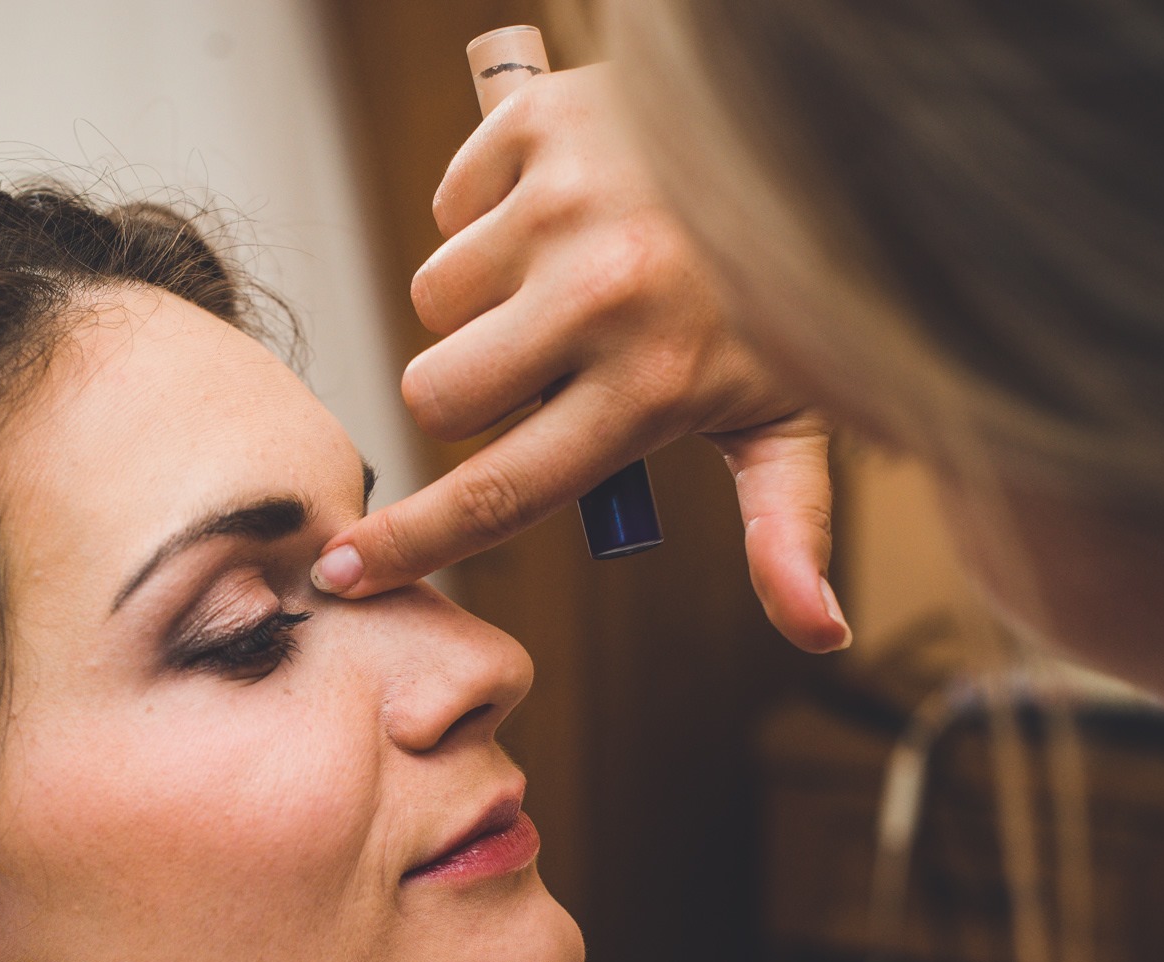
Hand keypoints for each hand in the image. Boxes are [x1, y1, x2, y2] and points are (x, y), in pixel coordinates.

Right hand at [311, 65, 848, 653]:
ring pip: (435, 297)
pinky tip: (565, 208)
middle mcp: (600, 296)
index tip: (343, 571)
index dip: (410, 542)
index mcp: (651, 387)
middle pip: (436, 394)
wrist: (817, 132)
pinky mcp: (537, 124)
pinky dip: (491, 211)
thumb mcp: (796, 416)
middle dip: (470, 393)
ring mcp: (563, 204)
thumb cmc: (792, 291)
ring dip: (484, 300)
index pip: (498, 492)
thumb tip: (821, 636)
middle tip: (547, 362)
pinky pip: (451, 205)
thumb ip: (789, 530)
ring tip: (569, 275)